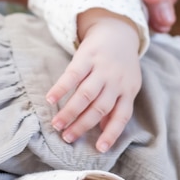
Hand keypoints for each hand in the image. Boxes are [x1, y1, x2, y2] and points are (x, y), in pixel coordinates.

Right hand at [48, 9, 140, 151]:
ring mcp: (102, 68)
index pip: (122, 116)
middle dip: (82, 125)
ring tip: (56, 124)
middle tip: (67, 138)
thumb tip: (104, 133)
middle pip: (100, 107)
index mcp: (129, 90)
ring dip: (70, 111)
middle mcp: (117, 80)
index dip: (111, 133)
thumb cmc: (120, 65)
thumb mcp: (127, 84)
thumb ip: (116, 106)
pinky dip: (61, 87)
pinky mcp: (88, 55)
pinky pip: (73, 74)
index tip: (100, 149)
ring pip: (86, 94)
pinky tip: (50, 98)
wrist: (117, 30)